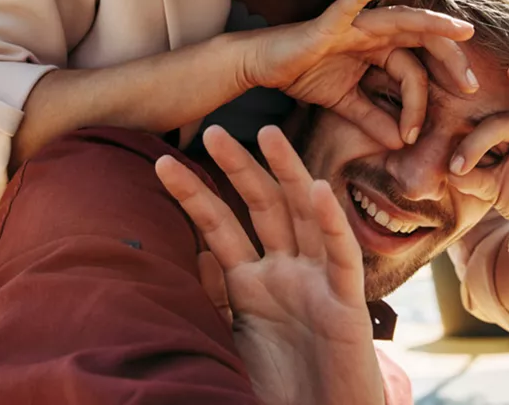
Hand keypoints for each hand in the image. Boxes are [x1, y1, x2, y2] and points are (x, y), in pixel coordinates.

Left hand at [155, 126, 384, 404]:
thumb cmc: (276, 391)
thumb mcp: (229, 340)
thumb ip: (211, 300)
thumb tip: (184, 257)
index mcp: (253, 283)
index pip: (221, 227)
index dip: (194, 195)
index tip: (162, 163)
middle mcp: (287, 274)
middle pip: (264, 207)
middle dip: (240, 167)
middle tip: (212, 129)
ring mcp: (318, 284)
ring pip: (304, 216)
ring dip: (288, 173)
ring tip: (267, 132)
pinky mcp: (346, 306)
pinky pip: (341, 257)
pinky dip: (331, 223)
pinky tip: (317, 190)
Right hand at [242, 0, 476, 149]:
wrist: (264, 65)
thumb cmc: (303, 75)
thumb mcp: (345, 104)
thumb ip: (372, 119)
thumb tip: (400, 143)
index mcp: (379, 50)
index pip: (414, 72)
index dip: (421, 103)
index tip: (415, 135)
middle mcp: (373, 33)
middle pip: (422, 41)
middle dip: (450, 61)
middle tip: (472, 85)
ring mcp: (354, 24)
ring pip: (401, 21)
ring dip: (432, 24)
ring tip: (460, 30)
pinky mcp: (329, 23)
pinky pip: (349, 4)